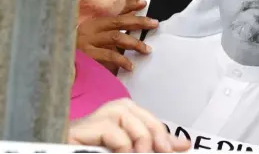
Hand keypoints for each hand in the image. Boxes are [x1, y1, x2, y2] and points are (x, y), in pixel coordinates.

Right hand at [68, 98, 190, 152]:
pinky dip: (122, 145)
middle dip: (152, 132)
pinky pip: (109, 128)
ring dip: (138, 139)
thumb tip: (182, 145)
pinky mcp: (76, 132)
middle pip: (131, 109)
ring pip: (122, 113)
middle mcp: (98, 117)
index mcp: (113, 121)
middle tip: (161, 153)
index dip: (161, 131)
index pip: (142, 115)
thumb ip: (153, 147)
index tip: (179, 148)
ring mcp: (86, 123)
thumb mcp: (131, 152)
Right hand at [77, 0, 157, 71]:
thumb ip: (111, 28)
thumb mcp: (92, 36)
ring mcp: (89, 43)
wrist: (57, 61)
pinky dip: (121, 60)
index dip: (130, 7)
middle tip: (154, 24)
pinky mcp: (88, 57)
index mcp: (93, 24)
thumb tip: (133, 21)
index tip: (144, 4)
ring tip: (146, 49)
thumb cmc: (76, 50)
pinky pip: (108, 56)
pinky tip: (130, 66)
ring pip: (115, 37)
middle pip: (118, 22)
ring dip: (133, 42)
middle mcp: (91, 30)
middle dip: (138, 22)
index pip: (114, 14)